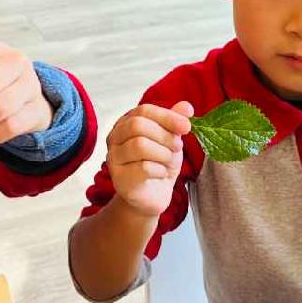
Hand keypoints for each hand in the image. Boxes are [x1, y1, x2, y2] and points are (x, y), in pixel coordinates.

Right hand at [106, 101, 193, 217]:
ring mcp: (113, 158)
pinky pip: (143, 168)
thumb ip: (175, 122)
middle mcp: (114, 137)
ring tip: (169, 161)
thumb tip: (186, 107)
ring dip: (164, 154)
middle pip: (138, 125)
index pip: (144, 110)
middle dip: (165, 136)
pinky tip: (162, 173)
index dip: (167, 117)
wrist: (152, 195)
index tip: (187, 127)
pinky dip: (160, 170)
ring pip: (139, 145)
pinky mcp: (119, 178)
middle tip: (177, 147)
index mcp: (126, 122)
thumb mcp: (170, 139)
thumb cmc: (159, 163)